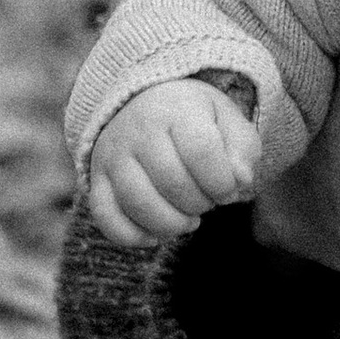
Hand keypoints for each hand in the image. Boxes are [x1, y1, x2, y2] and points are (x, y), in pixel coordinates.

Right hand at [88, 78, 259, 248]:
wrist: (141, 102)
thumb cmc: (193, 118)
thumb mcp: (226, 119)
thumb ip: (243, 148)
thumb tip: (240, 180)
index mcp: (175, 108)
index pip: (201, 151)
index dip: (222, 182)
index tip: (229, 189)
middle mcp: (138, 130)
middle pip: (172, 181)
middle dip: (200, 203)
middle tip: (207, 200)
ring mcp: (113, 156)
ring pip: (138, 203)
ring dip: (172, 224)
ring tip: (188, 220)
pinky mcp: (96, 179)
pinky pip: (105, 217)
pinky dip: (133, 236)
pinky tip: (156, 235)